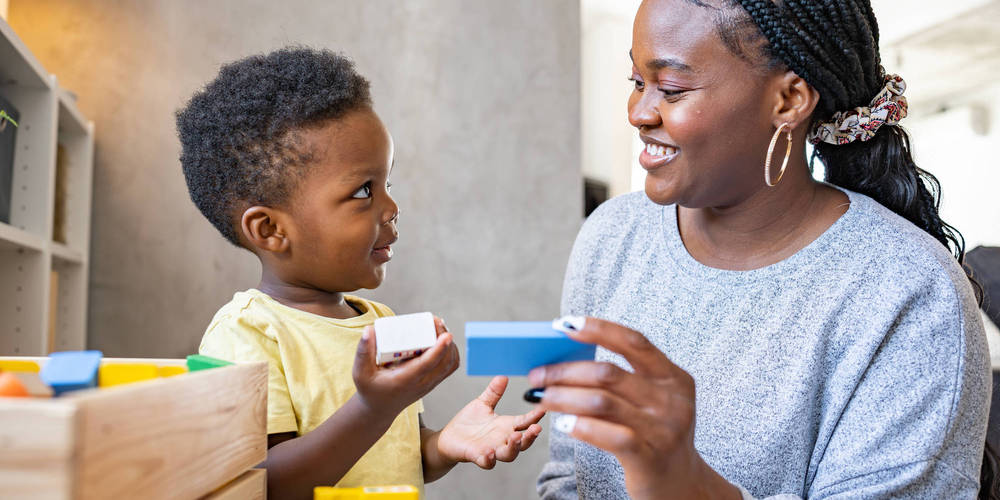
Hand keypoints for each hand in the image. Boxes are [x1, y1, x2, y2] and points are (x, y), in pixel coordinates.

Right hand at [352, 316, 458, 415]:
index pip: (428, 364)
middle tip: (435, 321)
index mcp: (406, 380)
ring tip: (438, 327)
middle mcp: (422, 383)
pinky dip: (451, 352)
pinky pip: (450, 366)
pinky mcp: (433, 382)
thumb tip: (370, 329)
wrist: (379, 409)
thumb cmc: (370, 389)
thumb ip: (363, 351)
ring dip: (450, 344)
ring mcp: (430, 384)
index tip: (446, 334)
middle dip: (445, 340)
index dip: (439, 349)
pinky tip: (443, 339)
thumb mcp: (360, 372)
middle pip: (444, 361)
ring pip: (450, 364)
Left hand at [436, 376, 544, 468]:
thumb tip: (503, 376)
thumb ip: (494, 393)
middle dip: (531, 436)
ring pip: (509, 454)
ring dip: (514, 447)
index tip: (543, 409)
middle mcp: (502, 440)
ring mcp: (491, 449)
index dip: (534, 417)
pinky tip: (490, 453)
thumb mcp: (483, 404)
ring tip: (516, 437)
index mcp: (506, 426)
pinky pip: (486, 462)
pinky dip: (489, 459)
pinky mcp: (477, 456)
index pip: (525, 422)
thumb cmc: (469, 422)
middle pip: (523, 443)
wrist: (449, 438)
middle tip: (536, 428)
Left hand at [528, 317, 739, 499]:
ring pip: (601, 402)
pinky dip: (581, 426)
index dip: (598, 329)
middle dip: (565, 371)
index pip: (633, 342)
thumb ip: (623, 382)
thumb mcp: (653, 403)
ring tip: (540, 397)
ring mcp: (663, 429)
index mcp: (674, 378)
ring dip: (563, 396)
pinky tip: (562, 425)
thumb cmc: (655, 438)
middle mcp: (672, 400)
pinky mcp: (650, 457)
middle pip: (608, 373)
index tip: (564, 324)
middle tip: (537, 374)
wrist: (682, 487)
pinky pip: (610, 435)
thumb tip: (566, 360)